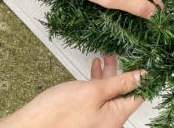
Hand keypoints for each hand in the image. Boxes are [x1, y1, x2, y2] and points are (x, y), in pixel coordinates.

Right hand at [0, 56, 144, 127]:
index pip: (138, 95)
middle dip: (123, 71)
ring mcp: (97, 119)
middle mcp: (110, 121)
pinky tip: (94, 68)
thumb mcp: (95, 91)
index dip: (143, 77)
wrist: (30, 127)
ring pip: (109, 92)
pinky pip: (97, 96)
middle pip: (123, 92)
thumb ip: (121, 83)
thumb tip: (143, 76)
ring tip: (107, 56)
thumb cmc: (59, 113)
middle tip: (123, 54)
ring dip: (109, 73)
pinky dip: (97, 81)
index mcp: (116, 117)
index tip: (144, 61)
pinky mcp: (85, 115)